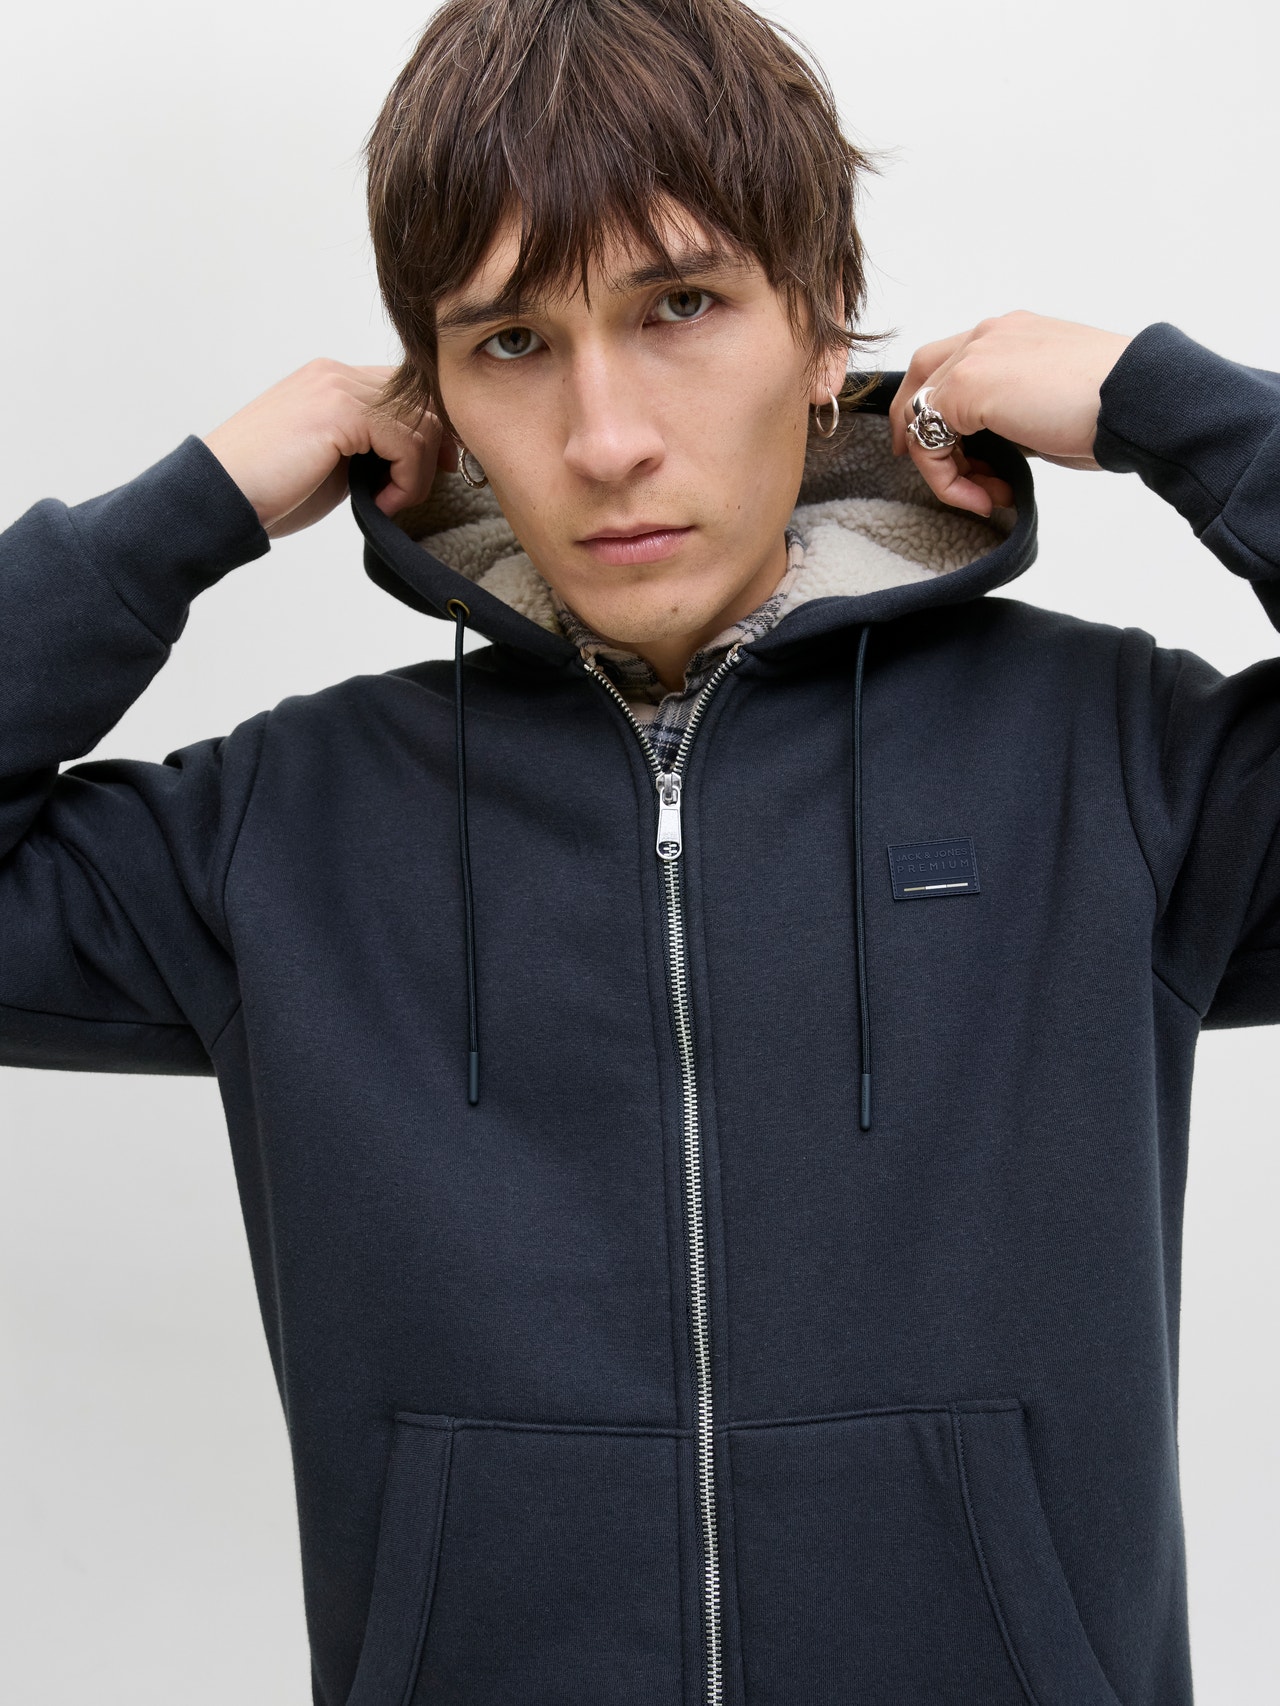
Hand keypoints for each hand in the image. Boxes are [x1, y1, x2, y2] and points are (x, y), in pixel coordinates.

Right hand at [201, 359, 449, 537]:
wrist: (220, 497)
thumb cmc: (269, 489)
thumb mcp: (331, 461)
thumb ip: (369, 447)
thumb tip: (417, 457)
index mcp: (332, 380)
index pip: (405, 390)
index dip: (432, 430)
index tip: (439, 468)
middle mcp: (336, 374)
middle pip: (421, 402)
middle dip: (434, 451)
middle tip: (416, 492)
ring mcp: (336, 387)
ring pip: (420, 423)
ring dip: (416, 474)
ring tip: (388, 503)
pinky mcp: (338, 411)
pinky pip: (405, 442)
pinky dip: (406, 481)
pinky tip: (382, 503)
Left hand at [888, 310, 1133, 516]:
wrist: (1138, 400)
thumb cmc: (1112, 410)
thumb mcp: (1050, 406)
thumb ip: (1012, 414)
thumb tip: (989, 449)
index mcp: (1013, 333)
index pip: (952, 364)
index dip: (939, 411)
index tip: (956, 456)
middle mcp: (989, 335)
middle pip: (922, 377)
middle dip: (917, 431)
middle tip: (940, 476)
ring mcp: (974, 355)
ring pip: (919, 414)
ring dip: (945, 469)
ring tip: (988, 498)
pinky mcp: (965, 386)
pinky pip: (927, 441)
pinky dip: (946, 479)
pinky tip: (985, 497)